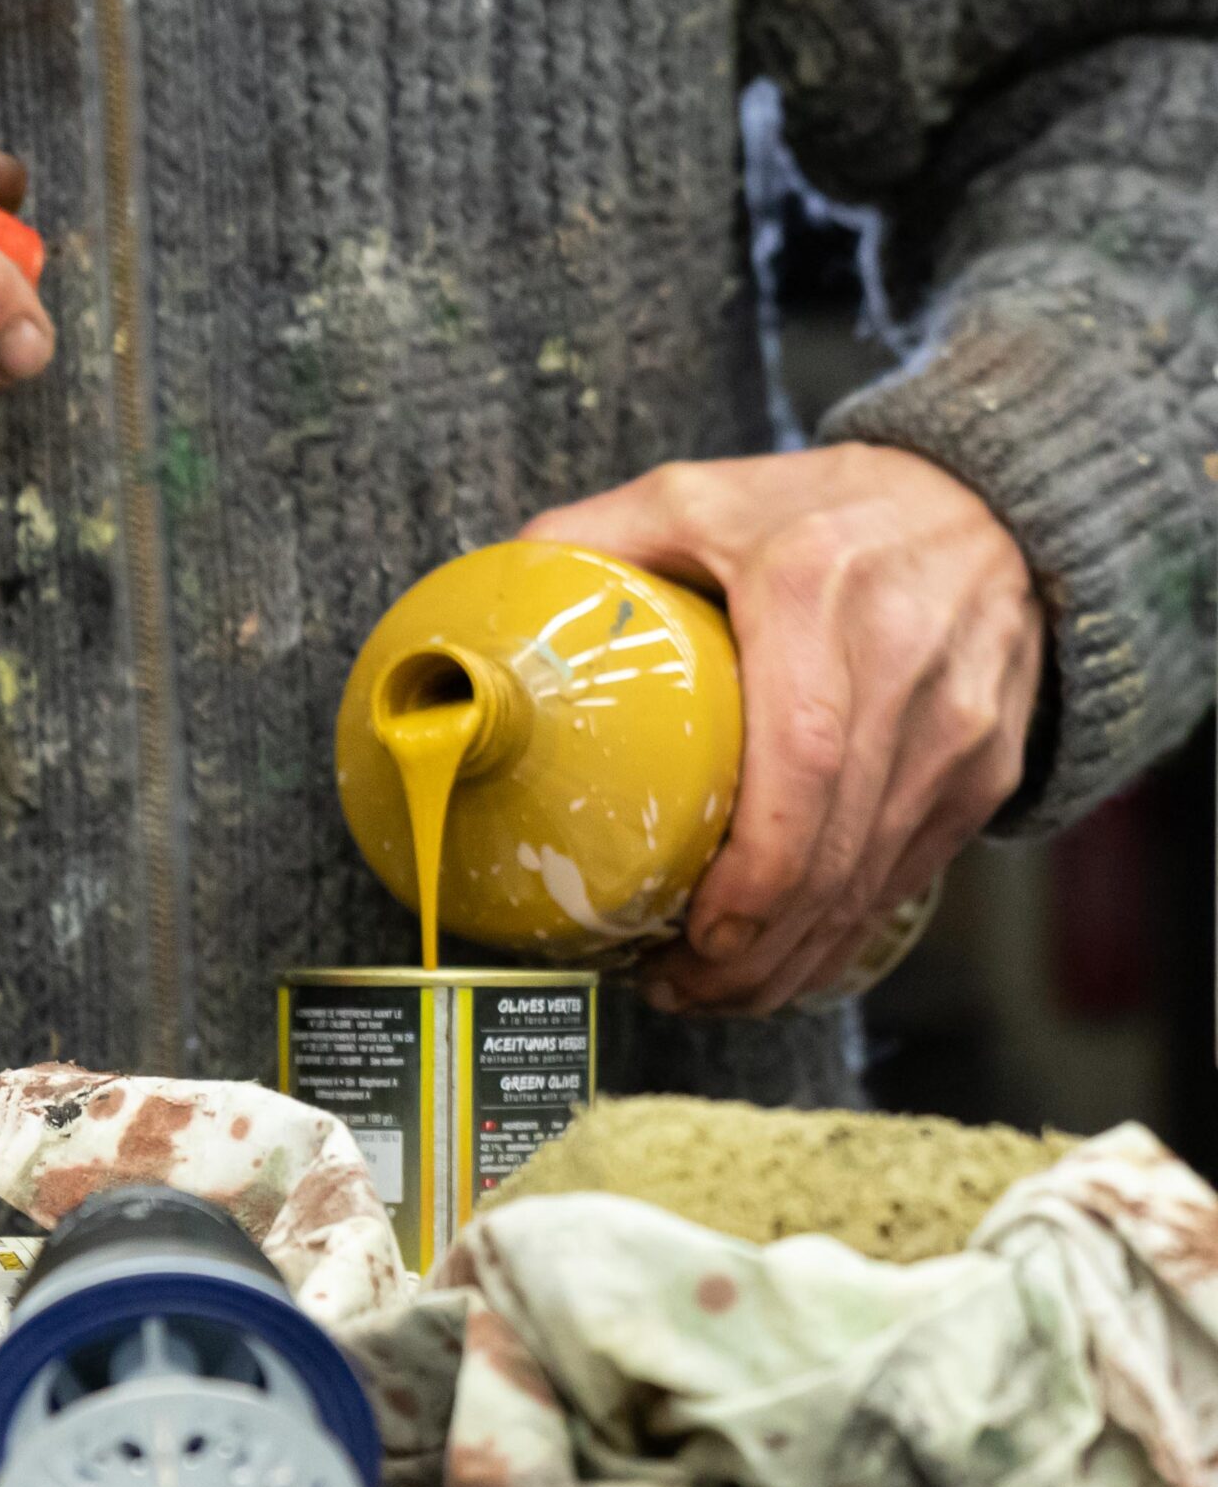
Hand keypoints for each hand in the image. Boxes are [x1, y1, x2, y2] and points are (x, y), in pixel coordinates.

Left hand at [520, 444, 1044, 1013]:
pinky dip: (837, 935)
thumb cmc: (824, 507)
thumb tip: (495, 600)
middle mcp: (904, 672)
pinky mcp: (983, 774)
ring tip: (704, 992)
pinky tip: (772, 961)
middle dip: (752, 948)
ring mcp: (957, 733)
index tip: (696, 932)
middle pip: (835, 851)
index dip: (755, 869)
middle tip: (670, 987)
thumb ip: (592, 535)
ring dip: (790, 959)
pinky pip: (904, 878)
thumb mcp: (699, 494)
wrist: (992, 505)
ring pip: (872, 883)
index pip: (804, 761)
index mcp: (817, 596)